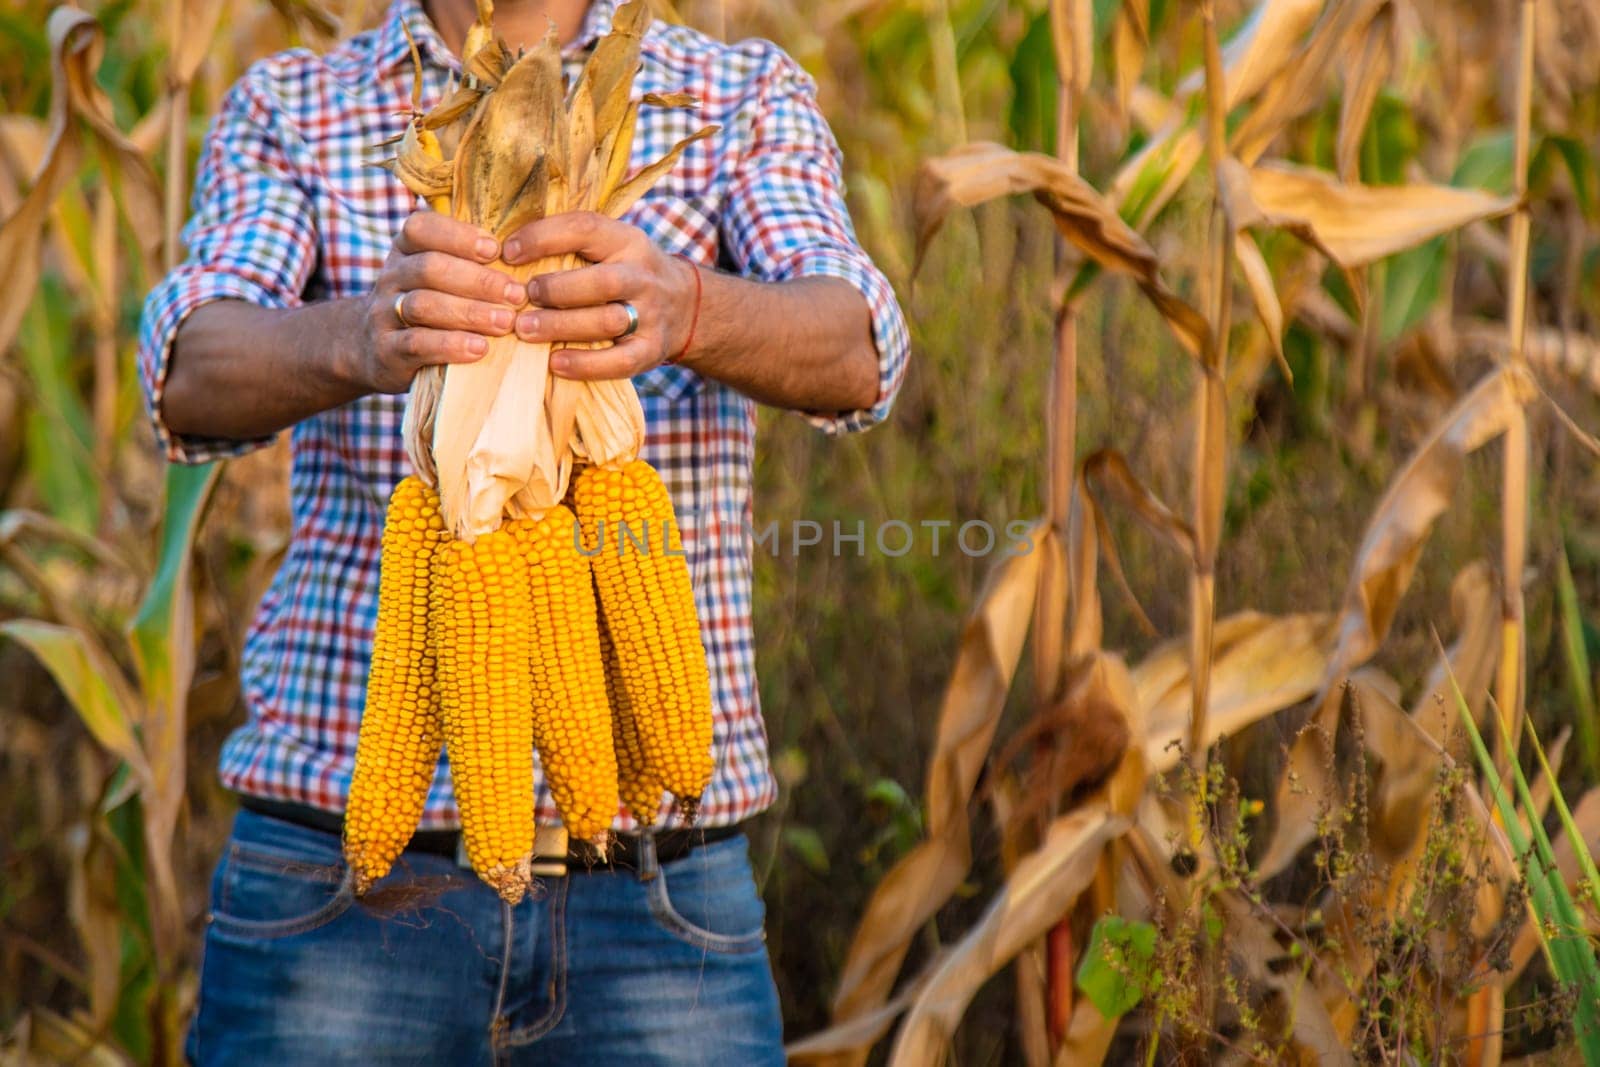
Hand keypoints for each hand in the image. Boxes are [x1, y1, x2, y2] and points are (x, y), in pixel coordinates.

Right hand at [352, 211, 527, 393]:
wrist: (374, 350)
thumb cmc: (429, 306)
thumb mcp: (439, 276)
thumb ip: (470, 261)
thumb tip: (530, 251)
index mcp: (406, 249)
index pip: (421, 228)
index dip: (458, 236)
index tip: (496, 250)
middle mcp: (391, 276)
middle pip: (430, 268)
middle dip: (478, 281)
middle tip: (517, 295)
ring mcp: (384, 313)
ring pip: (424, 305)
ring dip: (470, 313)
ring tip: (505, 322)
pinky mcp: (386, 351)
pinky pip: (416, 344)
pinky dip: (450, 345)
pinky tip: (480, 348)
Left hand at [501, 211, 698, 379]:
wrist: (686, 306)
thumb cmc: (625, 273)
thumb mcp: (610, 247)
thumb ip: (570, 245)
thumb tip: (504, 251)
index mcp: (627, 241)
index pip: (585, 229)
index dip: (543, 238)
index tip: (508, 252)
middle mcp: (643, 275)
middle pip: (600, 281)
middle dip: (555, 289)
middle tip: (521, 297)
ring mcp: (651, 315)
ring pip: (607, 321)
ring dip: (561, 326)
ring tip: (524, 330)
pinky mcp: (652, 350)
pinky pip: (620, 362)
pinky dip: (586, 364)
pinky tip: (555, 363)